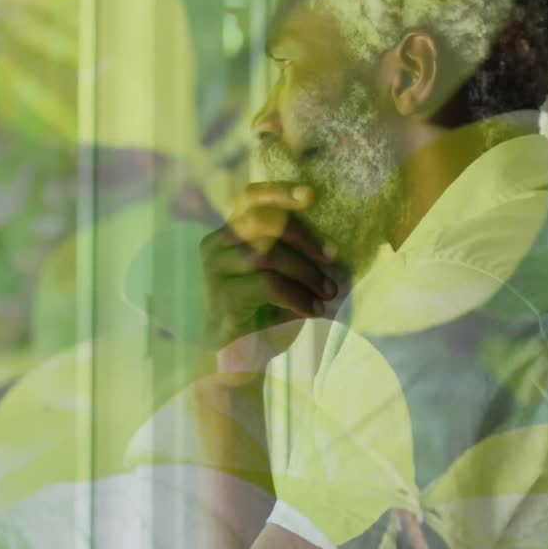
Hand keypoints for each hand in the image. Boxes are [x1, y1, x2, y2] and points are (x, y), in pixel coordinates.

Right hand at [200, 182, 338, 351]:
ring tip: (327, 291)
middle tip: (333, 257)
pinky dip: (297, 296)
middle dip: (304, 236)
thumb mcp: (278, 273)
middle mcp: (215, 246)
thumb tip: (330, 239)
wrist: (238, 357)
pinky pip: (268, 285)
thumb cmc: (264, 311)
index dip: (280, 191)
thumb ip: (290, 249)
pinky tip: (313, 309)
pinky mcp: (222, 298)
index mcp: (228, 233)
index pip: (250, 198)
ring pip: (267, 255)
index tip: (311, 195)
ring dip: (306, 272)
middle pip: (262, 222)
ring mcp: (214, 272)